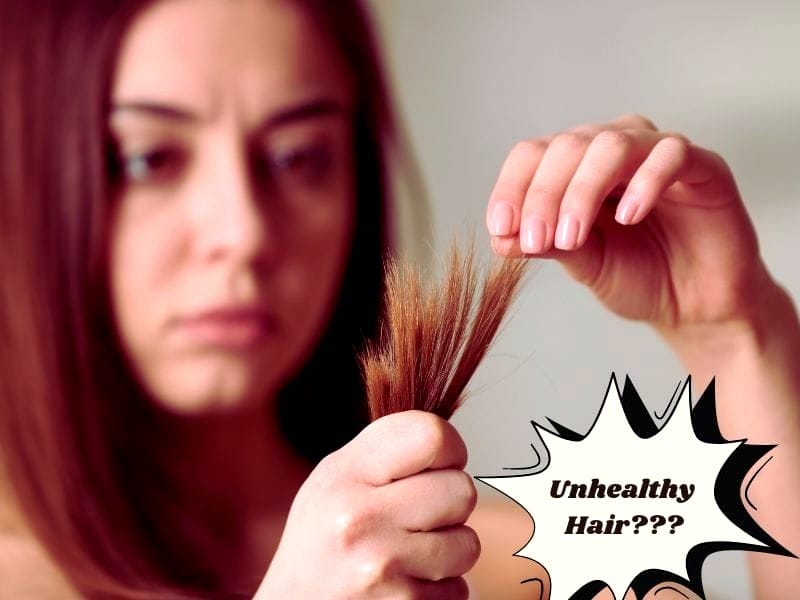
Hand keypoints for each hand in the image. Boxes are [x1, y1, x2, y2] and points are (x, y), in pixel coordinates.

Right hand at [254, 410, 478, 598]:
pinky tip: (404, 584)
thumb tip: (448, 440)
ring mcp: (378, 564)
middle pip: (461, 489)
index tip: (440, 465)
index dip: (451, 449)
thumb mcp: (336, 479)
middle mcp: (357, 516)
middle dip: (451, 505)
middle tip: (419, 517)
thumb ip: (386, 453)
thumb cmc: (322, 539)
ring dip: (449, 551)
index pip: (432, 435)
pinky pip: (458, 589)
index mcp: (344, 473)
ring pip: (467, 543)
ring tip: (410, 553)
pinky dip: (440, 590)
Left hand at [486, 114, 774, 334]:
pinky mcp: (703, 166)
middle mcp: (613, 150)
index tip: (501, 227)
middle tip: (538, 241)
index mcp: (576, 168)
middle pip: (566, 146)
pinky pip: (671, 154)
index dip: (512, 186)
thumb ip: (545, 244)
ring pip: (611, 144)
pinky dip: (644, 182)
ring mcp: (656, 153)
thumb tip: (499, 238)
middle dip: (544, 195)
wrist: (695, 307)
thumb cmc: (639, 277)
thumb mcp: (582, 263)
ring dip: (582, 191)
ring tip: (573, 236)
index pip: (533, 154)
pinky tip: (629, 217)